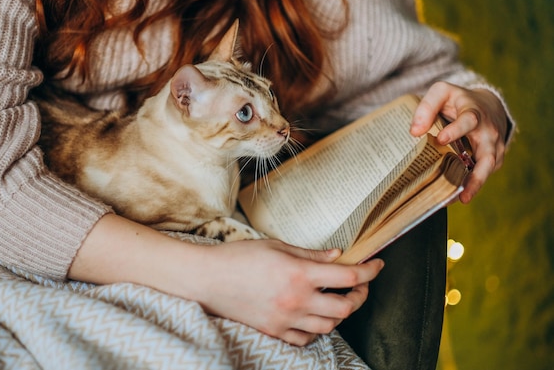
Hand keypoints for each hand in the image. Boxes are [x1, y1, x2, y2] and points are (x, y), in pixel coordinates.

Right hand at [71, 215, 382, 346]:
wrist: (207, 278)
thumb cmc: (239, 257)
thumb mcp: (277, 247)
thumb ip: (310, 254)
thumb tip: (337, 255)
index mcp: (299, 273)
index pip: (348, 276)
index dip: (370, 270)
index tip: (378, 264)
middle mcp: (297, 299)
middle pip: (346, 305)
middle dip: (361, 295)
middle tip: (361, 284)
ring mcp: (286, 319)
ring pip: (330, 324)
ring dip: (342, 311)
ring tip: (340, 298)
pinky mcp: (275, 331)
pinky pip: (307, 338)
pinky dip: (319, 329)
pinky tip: (317, 316)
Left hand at [410, 81, 507, 202]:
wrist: (487, 105)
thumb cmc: (458, 100)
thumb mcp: (442, 93)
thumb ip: (426, 107)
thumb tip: (414, 132)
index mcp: (474, 112)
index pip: (468, 120)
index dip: (456, 130)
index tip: (441, 139)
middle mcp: (488, 132)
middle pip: (488, 155)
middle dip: (477, 175)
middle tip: (462, 193)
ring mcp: (493, 147)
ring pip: (488, 169)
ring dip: (475, 185)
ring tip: (460, 200)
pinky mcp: (493, 159)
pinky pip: (483, 173)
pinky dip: (471, 185)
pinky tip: (454, 197)